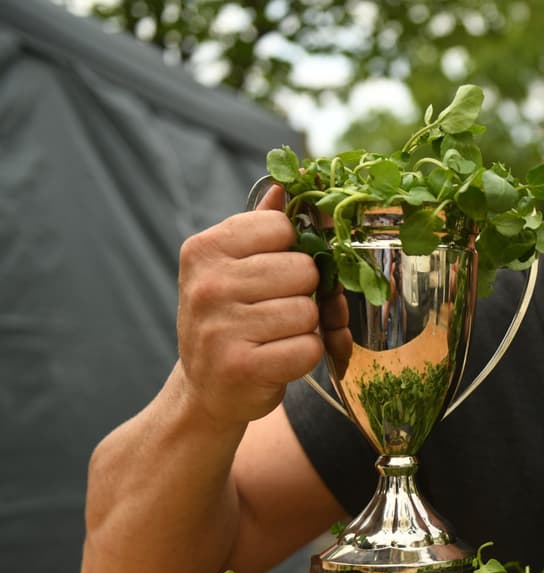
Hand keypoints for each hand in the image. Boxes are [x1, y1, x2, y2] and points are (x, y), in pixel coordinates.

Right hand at [175, 183, 322, 426]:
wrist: (206, 390)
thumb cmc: (231, 320)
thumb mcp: (234, 267)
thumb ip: (262, 226)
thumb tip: (291, 182)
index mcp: (205, 249)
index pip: (282, 226)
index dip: (291, 250)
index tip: (273, 271)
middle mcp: (207, 285)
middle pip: (303, 269)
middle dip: (302, 292)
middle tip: (276, 310)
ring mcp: (221, 328)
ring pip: (309, 311)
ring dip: (305, 327)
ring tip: (275, 336)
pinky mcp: (242, 368)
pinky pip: (309, 348)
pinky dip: (304, 356)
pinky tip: (278, 359)